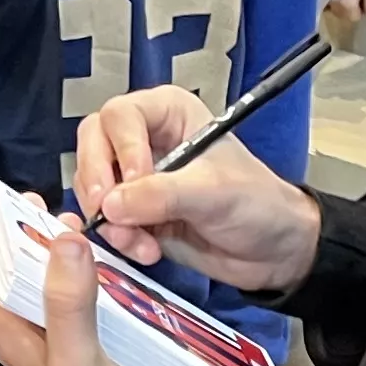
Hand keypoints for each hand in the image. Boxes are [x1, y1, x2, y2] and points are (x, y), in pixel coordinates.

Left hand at [0, 192, 167, 365]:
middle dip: (7, 224)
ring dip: (42, 240)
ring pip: (33, 273)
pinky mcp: (81, 334)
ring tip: (67, 217)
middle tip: (34, 197)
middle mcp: (22, 328)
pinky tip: (95, 252)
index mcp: (8, 332)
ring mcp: (51, 332)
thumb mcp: (80, 359)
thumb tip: (61, 238)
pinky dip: (74, 261)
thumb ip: (67, 302)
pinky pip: (65, 286)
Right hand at [67, 85, 325, 288]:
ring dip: (110, 218)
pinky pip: (104, 218)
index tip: (136, 183)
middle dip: (99, 183)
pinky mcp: (133, 212)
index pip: (120, 116)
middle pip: (93, 145)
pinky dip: (117, 237)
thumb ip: (162, 194)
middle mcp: (145, 138)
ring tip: (140, 242)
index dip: (121, 149)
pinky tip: (145, 250)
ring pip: (92, 185)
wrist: (273, 252)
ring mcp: (135, 177)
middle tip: (111, 215)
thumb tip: (111, 205)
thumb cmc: (257, 205)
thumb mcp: (214, 193)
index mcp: (169, 113)